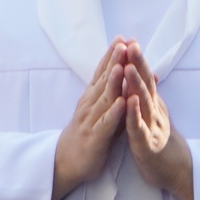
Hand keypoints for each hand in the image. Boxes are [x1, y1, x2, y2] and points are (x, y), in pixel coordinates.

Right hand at [52, 40, 128, 199]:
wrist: (66, 162)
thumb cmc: (90, 134)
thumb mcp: (103, 109)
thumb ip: (118, 91)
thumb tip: (133, 72)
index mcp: (91, 97)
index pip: (102, 72)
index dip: (111, 55)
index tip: (122, 38)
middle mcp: (89, 105)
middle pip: (103, 80)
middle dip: (114, 62)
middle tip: (123, 43)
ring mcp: (90, 120)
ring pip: (104, 99)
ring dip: (113, 82)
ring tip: (121, 66)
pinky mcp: (95, 138)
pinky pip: (106, 124)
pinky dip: (114, 112)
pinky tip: (122, 102)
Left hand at [118, 43, 193, 199]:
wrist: (176, 171)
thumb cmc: (160, 142)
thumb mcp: (155, 115)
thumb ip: (151, 96)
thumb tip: (150, 75)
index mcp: (153, 105)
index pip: (145, 78)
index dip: (138, 60)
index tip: (129, 40)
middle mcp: (155, 112)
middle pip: (146, 84)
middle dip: (138, 64)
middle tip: (131, 44)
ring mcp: (153, 127)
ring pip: (144, 102)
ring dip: (136, 84)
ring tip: (129, 67)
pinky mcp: (148, 145)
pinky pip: (140, 128)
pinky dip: (134, 115)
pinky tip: (130, 102)